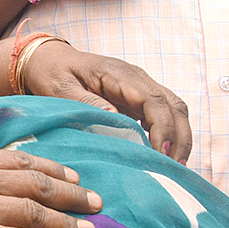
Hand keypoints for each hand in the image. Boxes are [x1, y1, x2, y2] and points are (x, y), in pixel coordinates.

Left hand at [23, 40, 191, 162]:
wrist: (50, 60)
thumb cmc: (52, 73)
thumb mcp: (60, 88)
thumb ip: (85, 102)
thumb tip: (114, 117)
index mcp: (119, 74)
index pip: (153, 100)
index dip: (163, 127)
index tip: (162, 153)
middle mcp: (137, 79)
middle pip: (173, 106)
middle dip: (179, 137)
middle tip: (175, 167)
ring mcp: (140, 88)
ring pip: (173, 111)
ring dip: (178, 138)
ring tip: (174, 167)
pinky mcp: (137, 99)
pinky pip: (162, 115)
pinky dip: (168, 135)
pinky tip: (162, 156)